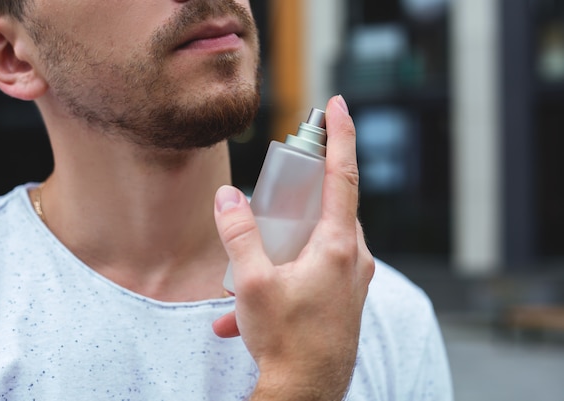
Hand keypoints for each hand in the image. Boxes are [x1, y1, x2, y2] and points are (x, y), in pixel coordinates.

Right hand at [212, 95, 373, 400]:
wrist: (306, 395)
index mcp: (337, 246)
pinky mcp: (344, 301)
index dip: (342, 136)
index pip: (343, 175)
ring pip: (317, 245)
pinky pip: (315, 275)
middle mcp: (353, 259)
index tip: (338, 105)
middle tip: (270, 203)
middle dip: (298, 201)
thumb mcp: (252, 283)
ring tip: (245, 278)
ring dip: (282, 253)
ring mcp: (352, 282)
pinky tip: (245, 312)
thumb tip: (228, 197)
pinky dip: (284, 282)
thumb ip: (239, 235)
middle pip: (329, 210)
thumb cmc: (286, 341)